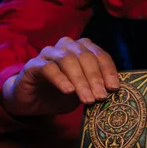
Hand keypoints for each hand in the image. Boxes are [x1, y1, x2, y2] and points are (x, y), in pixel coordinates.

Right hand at [0, 37, 118, 116]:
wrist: (32, 101)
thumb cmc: (60, 94)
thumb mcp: (83, 93)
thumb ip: (95, 89)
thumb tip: (113, 93)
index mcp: (82, 50)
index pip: (99, 55)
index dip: (108, 71)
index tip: (114, 88)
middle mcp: (66, 46)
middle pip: (85, 56)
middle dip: (95, 77)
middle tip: (101, 97)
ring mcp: (49, 53)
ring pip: (68, 60)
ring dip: (80, 81)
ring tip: (87, 99)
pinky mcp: (33, 64)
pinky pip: (49, 68)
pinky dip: (61, 79)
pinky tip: (69, 91)